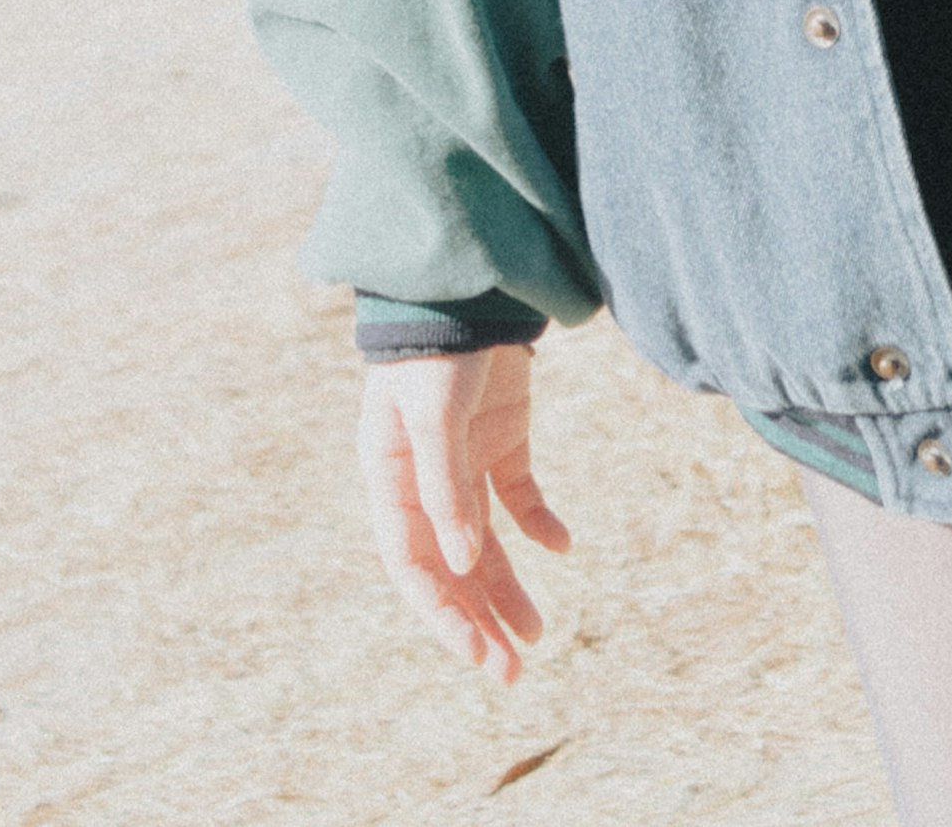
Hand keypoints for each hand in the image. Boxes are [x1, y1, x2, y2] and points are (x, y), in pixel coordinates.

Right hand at [358, 341, 572, 678]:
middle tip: (511, 672)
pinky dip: (539, 524)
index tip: (478, 655)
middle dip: (476, 620)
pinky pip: (518, 499)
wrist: (470, 279)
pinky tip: (562, 546)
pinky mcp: (500, 440)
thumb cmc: (436, 344)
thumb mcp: (434, 414)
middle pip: (449, 567)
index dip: (442, 615)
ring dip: (506, 589)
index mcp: (389, 477)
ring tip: (537, 636)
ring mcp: (463, 461)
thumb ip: (445, 487)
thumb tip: (462, 566)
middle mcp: (423, 479)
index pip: (412, 565)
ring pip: (483, 545)